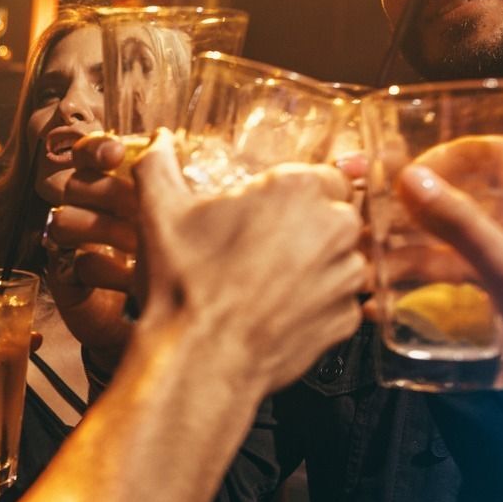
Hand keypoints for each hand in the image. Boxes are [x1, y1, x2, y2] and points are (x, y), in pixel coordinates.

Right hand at [67, 129, 365, 392]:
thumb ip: (158, 165)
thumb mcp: (158, 212)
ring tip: (266, 280)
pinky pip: (338, 300)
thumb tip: (158, 142)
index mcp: (298, 188)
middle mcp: (334, 228)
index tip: (269, 210)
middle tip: (262, 246)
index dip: (293, 194)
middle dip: (307, 227)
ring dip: (314, 264)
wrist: (197, 359)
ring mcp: (345, 277)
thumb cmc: (184, 284)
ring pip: (341, 257)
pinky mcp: (345, 318)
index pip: (323, 174)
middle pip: (336, 214)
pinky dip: (315, 303)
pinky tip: (276, 308)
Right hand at [383, 161, 502, 425]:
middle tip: (371, 211)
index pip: (494, 154)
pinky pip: (449, 275)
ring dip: (408, 246)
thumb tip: (410, 177)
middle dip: (415, 205)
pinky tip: (382, 297)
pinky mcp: (495, 296)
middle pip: (463, 197)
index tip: (407, 169)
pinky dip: (417, 280)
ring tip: (365, 257)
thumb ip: (460, 222)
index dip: (450, 154)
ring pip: (450, 239)